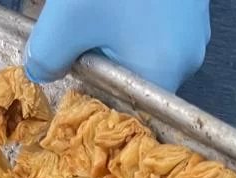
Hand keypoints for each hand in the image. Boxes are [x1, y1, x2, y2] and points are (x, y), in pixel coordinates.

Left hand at [25, 0, 209, 93]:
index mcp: (162, 73)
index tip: (72, 71)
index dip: (94, 95)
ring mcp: (195, 29)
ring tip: (94, 9)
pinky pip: (156, 25)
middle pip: (134, 79)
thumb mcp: (64, 22)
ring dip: (113, 36)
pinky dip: (132, 17)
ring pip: (144, 48)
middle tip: (77, 30)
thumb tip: (41, 73)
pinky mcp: (192, 5)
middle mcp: (188, 58)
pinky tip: (116, 1)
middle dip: (101, 60)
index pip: (124, 109)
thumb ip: (46, 61)